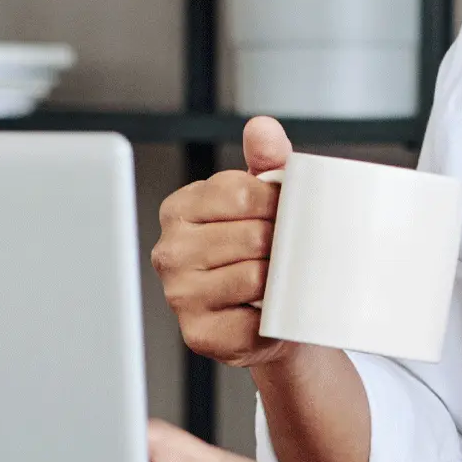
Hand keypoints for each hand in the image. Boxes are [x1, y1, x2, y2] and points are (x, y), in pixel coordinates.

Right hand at [151, 116, 294, 368]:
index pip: (242, 193)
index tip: (288, 214)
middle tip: (291, 252)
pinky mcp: (199, 334)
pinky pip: (253, 320)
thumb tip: (262, 127)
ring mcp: (180, 295)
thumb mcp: (268, 198)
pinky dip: (274, 316)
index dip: (279, 204)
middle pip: (252, 236)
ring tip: (282, 279)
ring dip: (282, 280)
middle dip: (284, 244)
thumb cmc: (268, 249)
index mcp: (181, 209)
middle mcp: (170, 251)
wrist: (280, 312)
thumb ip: (266, 159)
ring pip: (254, 276)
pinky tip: (271, 310)